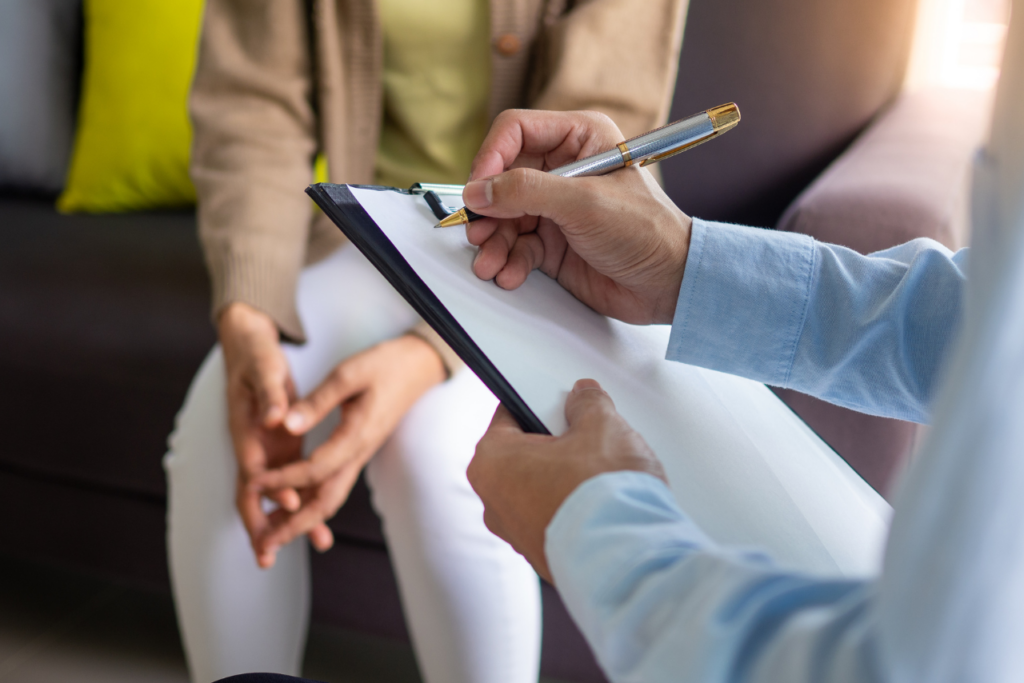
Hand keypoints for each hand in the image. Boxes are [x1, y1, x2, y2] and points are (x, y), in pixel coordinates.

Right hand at [219, 302, 310, 568]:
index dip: (270, 491)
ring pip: (273, 494)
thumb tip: (273, 418)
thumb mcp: (264, 367)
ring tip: (313, 543)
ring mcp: (265, 448)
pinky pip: (287, 481)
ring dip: (286, 520)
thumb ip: (270, 393)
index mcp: (246, 429)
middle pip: (253, 494)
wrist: (248, 344)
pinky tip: (318, 518)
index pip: (254, 469)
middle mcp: (253, 445)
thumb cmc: (256, 355)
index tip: (292, 506)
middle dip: (262, 526)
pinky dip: (300, 501)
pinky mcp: (279, 446)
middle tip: (268, 557)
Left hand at [247, 334, 446, 564]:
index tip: (254, 483)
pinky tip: (292, 507)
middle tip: (265, 543)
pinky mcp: (356, 452)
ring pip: (329, 498)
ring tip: (272, 536)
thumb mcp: (348, 374)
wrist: (418, 367)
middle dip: (294, 524)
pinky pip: (332, 485)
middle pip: (325, 501)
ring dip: (300, 521)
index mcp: (356, 436)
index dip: (283, 480)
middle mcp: (358, 453)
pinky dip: (310, 502)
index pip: (315, 469)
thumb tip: (287, 425)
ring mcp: (359, 456)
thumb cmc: (385, 366)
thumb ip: (317, 402)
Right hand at [462, 109, 692, 324]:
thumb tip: (481, 190)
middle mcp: (564, 168)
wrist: (668, 284)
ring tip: (490, 262)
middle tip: (479, 231)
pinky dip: (508, 260)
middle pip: (502, 178)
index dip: (491, 157)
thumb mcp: (584, 204)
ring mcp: (556, 207)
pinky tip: (510, 273)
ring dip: (493, 241)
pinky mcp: (552, 241)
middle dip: (488, 209)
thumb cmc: (648, 233)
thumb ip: (527, 192)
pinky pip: (516, 245)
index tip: (479, 189)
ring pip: (504, 216)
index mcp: (580, 138)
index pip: (516, 132)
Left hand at [467, 379, 665, 581]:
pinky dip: (576, 509)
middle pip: (525, 454)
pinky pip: (557, 519)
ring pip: (541, 489)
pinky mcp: (544, 558)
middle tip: (589, 437)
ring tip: (603, 472)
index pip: (509, 415)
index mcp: (491, 462)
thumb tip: (584, 398)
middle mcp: (494, 503)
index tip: (560, 402)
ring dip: (568, 478)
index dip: (541, 404)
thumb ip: (588, 403)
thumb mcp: (601, 425)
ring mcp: (518, 536)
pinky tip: (604, 503)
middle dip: (557, 444)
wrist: (628, 558)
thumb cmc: (601, 496)